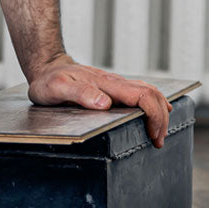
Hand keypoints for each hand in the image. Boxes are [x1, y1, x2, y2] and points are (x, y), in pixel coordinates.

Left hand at [27, 54, 173, 146]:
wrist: (46, 67)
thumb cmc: (49, 79)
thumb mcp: (58, 87)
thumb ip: (80, 93)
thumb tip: (105, 103)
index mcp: (106, 83)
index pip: (143, 96)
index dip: (154, 115)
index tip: (153, 134)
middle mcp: (115, 82)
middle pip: (151, 95)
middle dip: (161, 118)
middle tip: (158, 140)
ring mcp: (115, 84)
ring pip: (149, 93)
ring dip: (159, 112)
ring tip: (158, 133)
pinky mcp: (112, 88)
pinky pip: (140, 93)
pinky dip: (152, 105)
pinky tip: (153, 116)